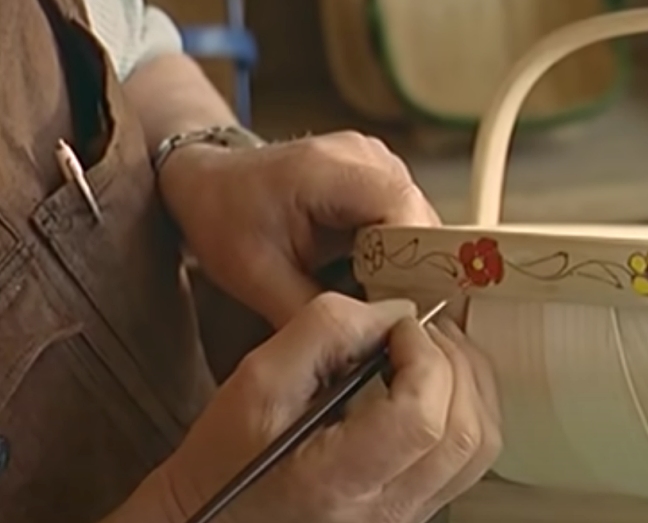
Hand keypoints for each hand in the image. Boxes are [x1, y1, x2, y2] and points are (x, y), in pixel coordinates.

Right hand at [148, 293, 500, 522]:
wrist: (219, 516)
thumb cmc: (228, 456)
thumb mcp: (258, 380)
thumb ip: (325, 333)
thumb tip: (397, 313)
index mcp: (338, 482)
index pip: (421, 421)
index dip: (424, 358)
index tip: (398, 328)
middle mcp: (386, 511)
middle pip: (465, 433)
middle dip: (455, 362)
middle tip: (421, 330)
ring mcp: (407, 516)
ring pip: (480, 447)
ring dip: (471, 384)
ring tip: (434, 350)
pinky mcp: (417, 510)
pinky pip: (471, 459)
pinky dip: (468, 408)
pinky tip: (437, 382)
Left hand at [159, 132, 440, 327]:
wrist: (210, 180)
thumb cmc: (224, 216)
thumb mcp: (253, 274)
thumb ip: (308, 310)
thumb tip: (359, 346)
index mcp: (331, 169)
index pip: (403, 210)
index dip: (413, 262)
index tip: (402, 311)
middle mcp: (367, 157)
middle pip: (423, 221)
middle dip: (413, 275)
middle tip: (392, 323)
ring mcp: (380, 164)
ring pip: (423, 226)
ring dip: (408, 269)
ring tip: (380, 305)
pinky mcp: (384, 179)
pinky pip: (410, 224)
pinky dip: (400, 258)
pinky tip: (374, 285)